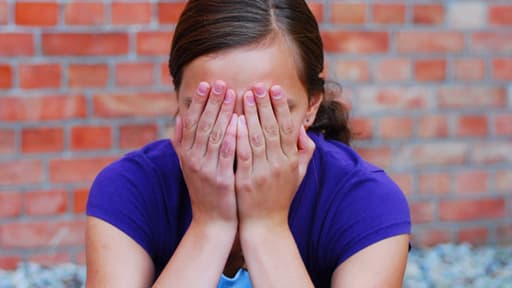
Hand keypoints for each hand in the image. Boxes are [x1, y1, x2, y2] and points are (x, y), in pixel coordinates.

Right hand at [172, 80, 237, 228]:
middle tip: (221, 83)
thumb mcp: (188, 166)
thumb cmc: (204, 190)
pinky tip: (236, 123)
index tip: (207, 84)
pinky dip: (230, 138)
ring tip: (232, 94)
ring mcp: (207, 170)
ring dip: (222, 114)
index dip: (199, 102)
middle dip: (212, 102)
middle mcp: (193, 159)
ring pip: (214, 136)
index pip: (191, 122)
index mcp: (186, 154)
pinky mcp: (221, 180)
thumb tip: (178, 117)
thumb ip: (182, 142)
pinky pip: (225, 156)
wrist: (212, 221)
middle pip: (202, 125)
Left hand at [235, 84, 315, 230]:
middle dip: (265, 105)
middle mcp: (280, 164)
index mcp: (291, 160)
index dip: (281, 107)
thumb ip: (304, 151)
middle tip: (258, 85)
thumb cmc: (281, 197)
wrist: (265, 226)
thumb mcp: (298, 175)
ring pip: (258, 137)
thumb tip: (302, 129)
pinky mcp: (247, 180)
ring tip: (244, 96)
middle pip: (273, 128)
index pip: (288, 127)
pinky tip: (233, 120)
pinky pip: (243, 154)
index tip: (275, 89)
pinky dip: (239, 136)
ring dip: (251, 115)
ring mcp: (263, 172)